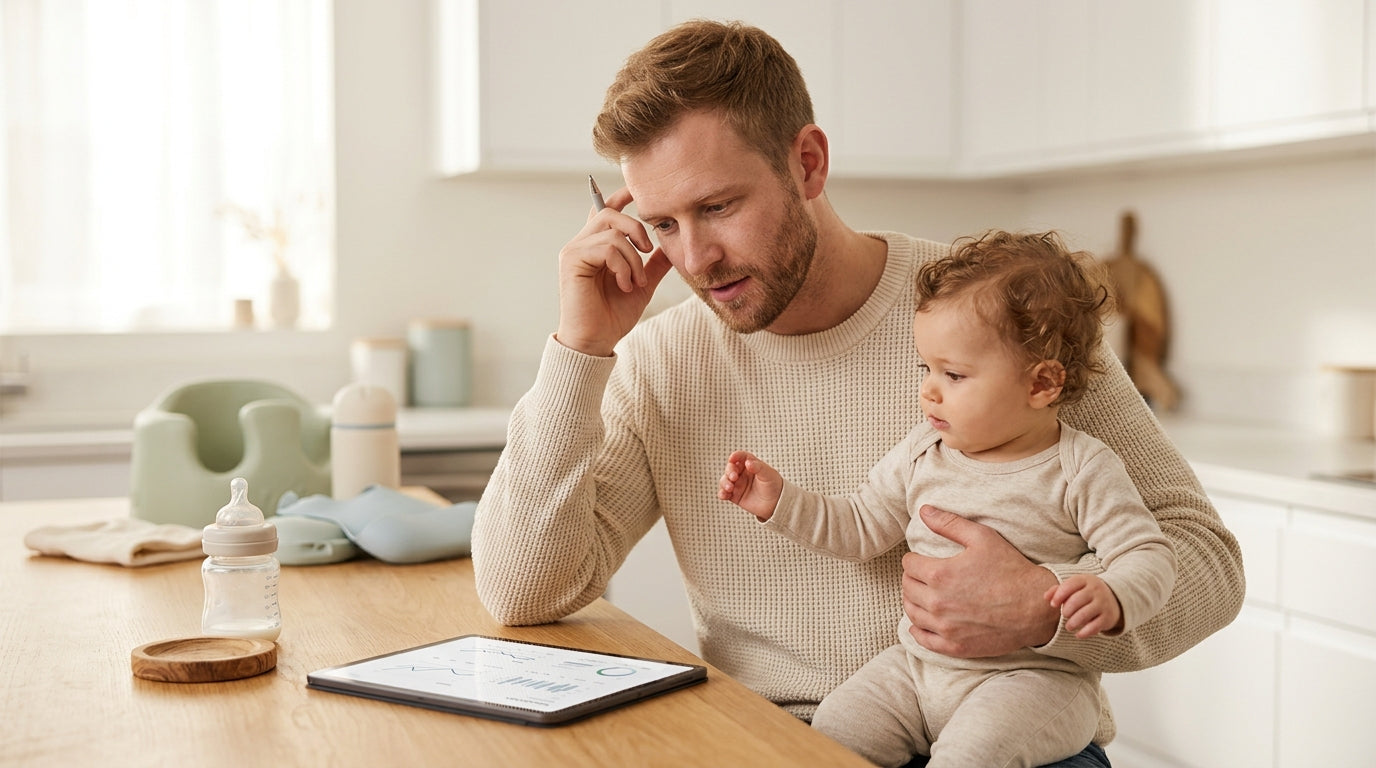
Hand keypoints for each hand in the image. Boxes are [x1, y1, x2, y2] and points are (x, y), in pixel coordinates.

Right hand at [555, 184, 673, 356]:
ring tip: (635, 281)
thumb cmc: (613, 316)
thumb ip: (653, 264)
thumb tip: (669, 245)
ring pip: (612, 231)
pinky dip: (623, 266)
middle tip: (649, 250)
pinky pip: (607, 247)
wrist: (596, 341)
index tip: (638, 191)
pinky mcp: (572, 260)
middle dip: (636, 227)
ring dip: (633, 258)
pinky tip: (624, 284)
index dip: (621, 196)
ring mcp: (574, 250)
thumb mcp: (642, 284)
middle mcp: (582, 244)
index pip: (604, 209)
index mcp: (596, 246)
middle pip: (609, 212)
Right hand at [718, 450, 782, 520]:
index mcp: (751, 465)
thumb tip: (748, 462)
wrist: (776, 504)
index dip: (736, 456)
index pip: (741, 457)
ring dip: (724, 482)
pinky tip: (724, 495)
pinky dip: (722, 493)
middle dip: (729, 471)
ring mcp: (738, 484)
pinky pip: (724, 493)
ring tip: (730, 488)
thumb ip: (758, 467)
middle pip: (730, 468)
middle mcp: (742, 473)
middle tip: (734, 477)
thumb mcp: (768, 474)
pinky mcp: (734, 496)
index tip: (732, 458)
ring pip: (725, 480)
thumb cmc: (774, 486)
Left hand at [902, 505, 1059, 657]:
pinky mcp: (954, 646)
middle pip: (907, 588)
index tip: (923, 559)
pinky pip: (923, 639)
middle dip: (913, 578)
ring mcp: (945, 627)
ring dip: (913, 601)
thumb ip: (949, 523)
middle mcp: (938, 602)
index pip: (909, 565)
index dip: (915, 559)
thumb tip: (924, 511)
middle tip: (923, 575)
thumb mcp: (982, 538)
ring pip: (912, 613)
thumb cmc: (1011, 570)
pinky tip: (921, 622)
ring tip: (923, 595)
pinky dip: (917, 630)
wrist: (1035, 608)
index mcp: (940, 574)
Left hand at [1046, 574, 1122, 637]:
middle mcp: (1096, 590)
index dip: (1059, 595)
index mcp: (1085, 580)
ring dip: (1073, 623)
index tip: (1052, 604)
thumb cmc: (1087, 593)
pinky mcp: (1108, 618)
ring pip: (1085, 614)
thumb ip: (1058, 590)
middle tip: (1065, 614)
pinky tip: (1078, 634)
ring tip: (1069, 626)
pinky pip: (1094, 627)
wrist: (1116, 598)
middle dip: (1067, 610)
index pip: (1070, 585)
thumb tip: (1046, 597)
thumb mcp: (1075, 587)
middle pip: (1076, 600)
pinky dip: (1084, 632)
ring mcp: (1103, 604)